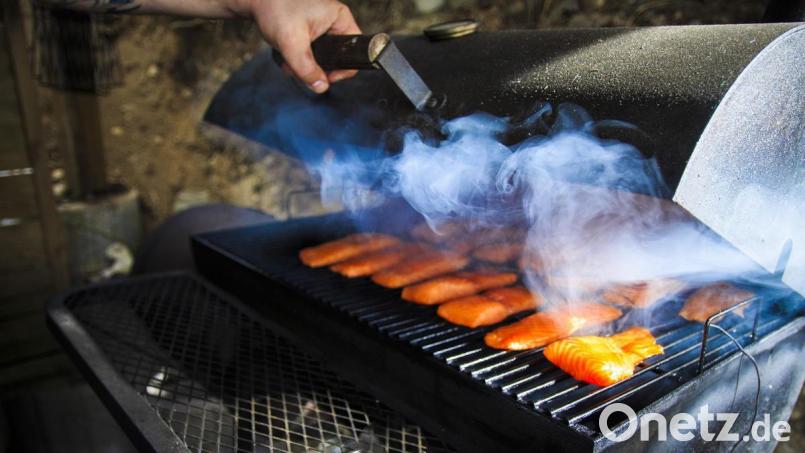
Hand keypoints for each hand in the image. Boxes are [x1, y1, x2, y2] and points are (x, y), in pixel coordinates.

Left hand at [245, 0, 360, 92]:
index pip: (355, 52)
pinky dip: (295, 59)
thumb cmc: (275, 9)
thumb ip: (306, 67)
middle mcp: (334, 23)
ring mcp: (321, 28)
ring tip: (285, 57)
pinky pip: (309, 55)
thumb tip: (321, 88)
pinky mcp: (309, 33)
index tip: (325, 76)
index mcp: (340, 19)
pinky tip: (283, 54)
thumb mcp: (291, 41)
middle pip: (335, 59)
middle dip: (315, 69)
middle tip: (297, 66)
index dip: (343, 69)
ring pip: (320, 60)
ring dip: (302, 66)